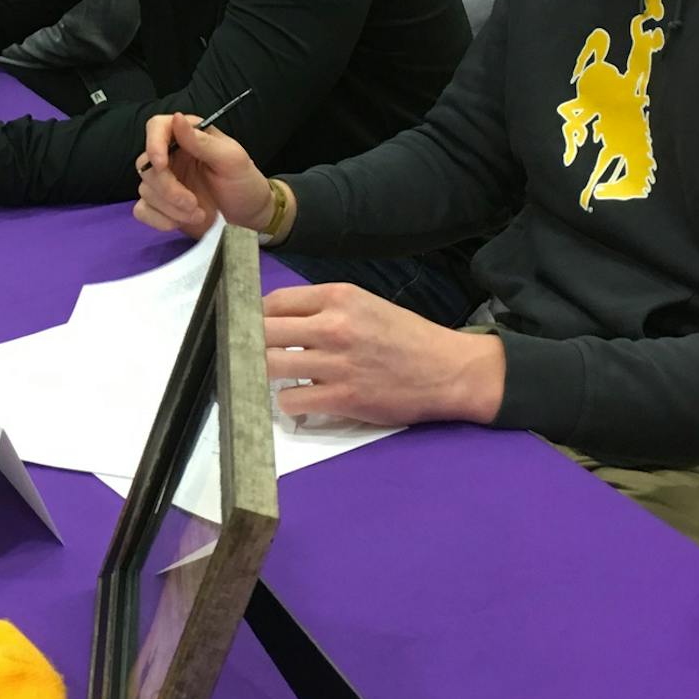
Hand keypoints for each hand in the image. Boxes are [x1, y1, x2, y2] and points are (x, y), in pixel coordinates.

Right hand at [133, 115, 272, 239]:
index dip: (153, 143)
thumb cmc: (244, 182)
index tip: (162, 165)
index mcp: (187, 136)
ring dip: (170, 207)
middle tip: (193, 204)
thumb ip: (203, 142)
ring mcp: (163, 182)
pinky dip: (158, 219)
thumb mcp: (231, 160)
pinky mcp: (160, 206)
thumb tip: (176, 118)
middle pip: (147, 165)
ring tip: (198, 214)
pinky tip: (178, 224)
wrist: (248, 217)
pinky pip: (142, 210)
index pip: (157, 127)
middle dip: (168, 189)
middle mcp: (170, 156)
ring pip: (145, 190)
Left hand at [263, 283, 503, 425]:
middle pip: (263, 331)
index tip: (252, 327)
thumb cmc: (406, 336)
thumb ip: (324, 309)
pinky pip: (290, 399)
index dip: (256, 315)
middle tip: (251, 354)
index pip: (274, 301)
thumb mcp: (365, 305)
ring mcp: (336, 363)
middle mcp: (333, 326)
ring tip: (274, 377)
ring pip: (269, 365)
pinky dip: (288, 402)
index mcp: (339, 297)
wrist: (447, 370)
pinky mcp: (342, 397)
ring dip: (264, 374)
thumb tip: (278, 319)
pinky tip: (299, 399)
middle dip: (251, 344)